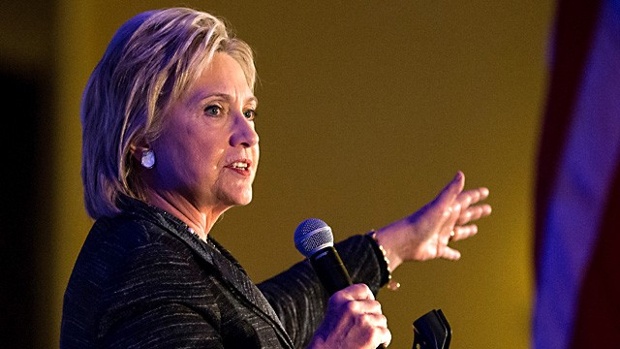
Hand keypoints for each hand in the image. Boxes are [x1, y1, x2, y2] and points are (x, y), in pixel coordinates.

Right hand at [307, 284, 390, 348]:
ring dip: (378, 328)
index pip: (363, 289)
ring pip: (382, 319)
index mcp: (340, 299)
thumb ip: (348, 303)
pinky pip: (386, 333)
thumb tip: (368, 301)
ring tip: (367, 335)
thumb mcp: (334, 312)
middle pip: (376, 305)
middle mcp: (351, 306)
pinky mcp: (372, 333)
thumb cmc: (328, 339)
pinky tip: (375, 343)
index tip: (368, 306)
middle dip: (373, 316)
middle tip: (366, 326)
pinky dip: (383, 340)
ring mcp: (363, 320)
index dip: (368, 298)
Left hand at [375, 171, 491, 269]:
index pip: (465, 200)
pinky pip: (447, 252)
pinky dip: (452, 254)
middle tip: (488, 209)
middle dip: (476, 212)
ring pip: (457, 233)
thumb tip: (461, 173)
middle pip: (464, 215)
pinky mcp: (437, 249)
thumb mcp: (439, 205)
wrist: (405, 241)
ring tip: (475, 229)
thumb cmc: (421, 222)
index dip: (475, 195)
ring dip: (466, 231)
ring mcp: (441, 235)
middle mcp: (445, 221)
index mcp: (447, 209)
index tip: (485, 192)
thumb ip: (451, 191)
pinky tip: (457, 256)